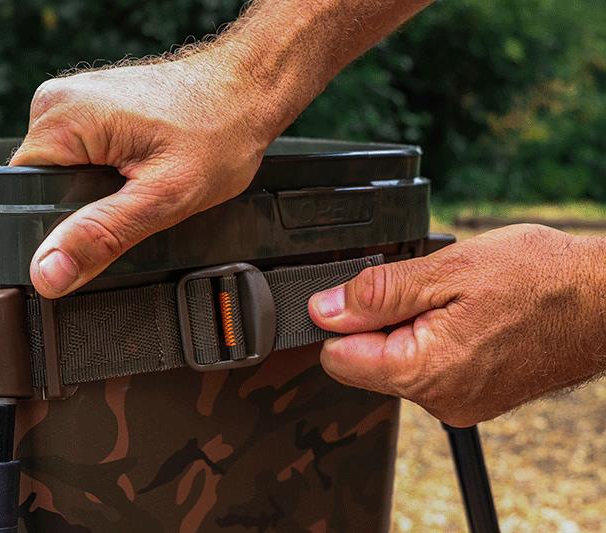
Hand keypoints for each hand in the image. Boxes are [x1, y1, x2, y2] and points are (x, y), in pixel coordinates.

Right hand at [10, 51, 270, 297]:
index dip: (54, 225)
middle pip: (42, 185)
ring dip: (99, 190)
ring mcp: (74, 100)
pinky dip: (108, 171)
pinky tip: (140, 165)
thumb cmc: (219, 131)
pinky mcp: (91, 106)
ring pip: (64, 174)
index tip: (101, 225)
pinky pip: (81, 155)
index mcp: (62, 119)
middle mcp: (57, 102)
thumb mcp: (163, 198)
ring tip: (143, 177)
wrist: (247, 91)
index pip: (20, 194)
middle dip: (84, 206)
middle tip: (137, 197)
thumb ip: (101, 235)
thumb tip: (47, 272)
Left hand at [308, 224, 605, 426]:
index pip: (337, 358)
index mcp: (424, 372)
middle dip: (382, 321)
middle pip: (366, 360)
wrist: (604, 302)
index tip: (363, 295)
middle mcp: (438, 401)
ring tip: (456, 304)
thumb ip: (377, 294)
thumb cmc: (541, 280)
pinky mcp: (473, 397)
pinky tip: (468, 319)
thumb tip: (324, 310)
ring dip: (411, 327)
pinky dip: (435, 339)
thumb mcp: (447, 270)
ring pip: (397, 362)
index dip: (340, 319)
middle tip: (428, 292)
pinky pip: (429, 368)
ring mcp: (458, 403)